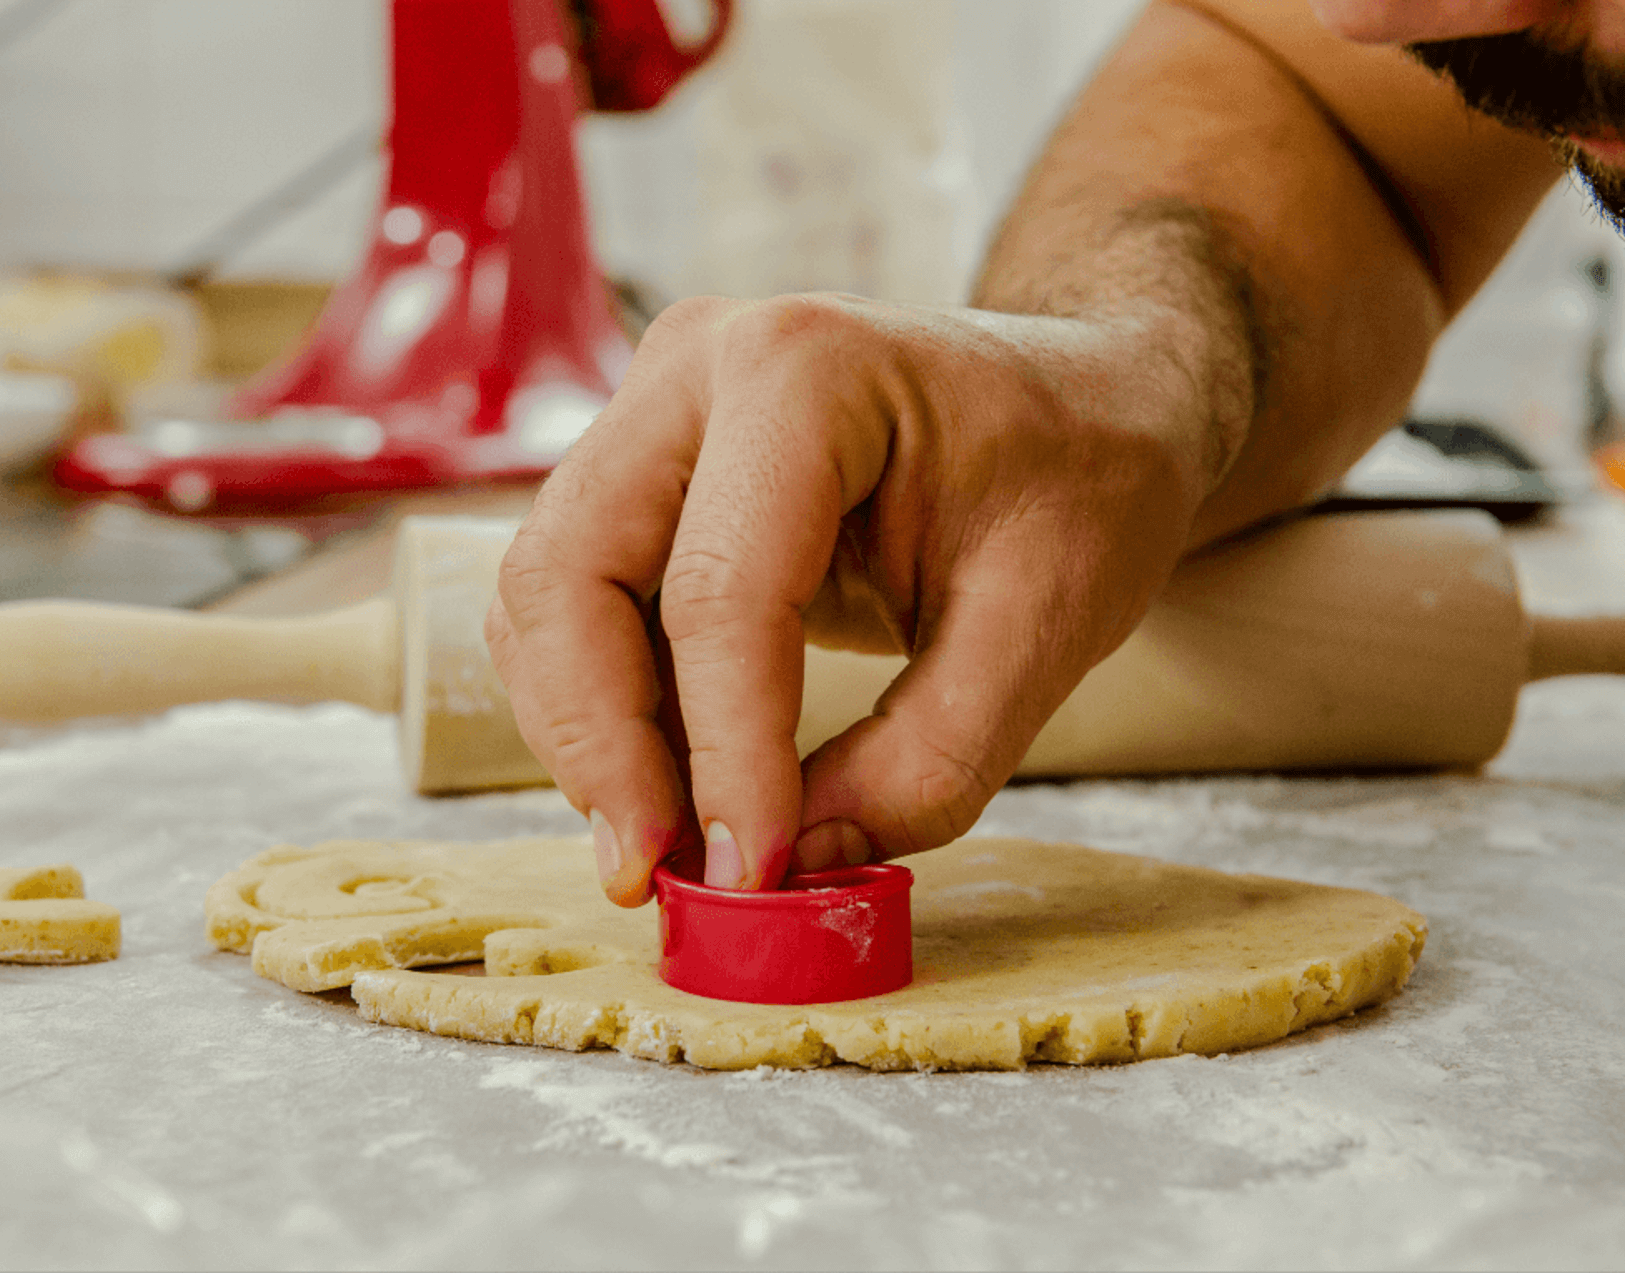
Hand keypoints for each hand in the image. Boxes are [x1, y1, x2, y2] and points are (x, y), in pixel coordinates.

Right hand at [487, 291, 1225, 903]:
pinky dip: (600, 706)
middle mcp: (696, 366)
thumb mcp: (1050, 624)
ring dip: (587, 735)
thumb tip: (797, 866)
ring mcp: (652, 412)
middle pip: (568, 575)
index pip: (721, 590)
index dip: (724, 754)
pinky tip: (670, 782)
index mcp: (806, 369)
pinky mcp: (642, 473)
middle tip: (655, 875)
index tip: (750, 878)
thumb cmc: (1081, 480)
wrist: (1081, 400)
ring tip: (672, 845)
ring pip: (543, 595)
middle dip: (603, 745)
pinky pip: (571, 602)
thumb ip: (932, 759)